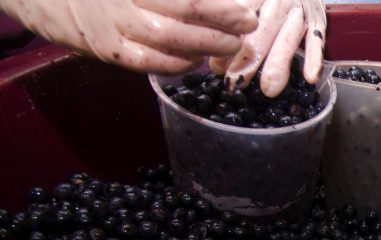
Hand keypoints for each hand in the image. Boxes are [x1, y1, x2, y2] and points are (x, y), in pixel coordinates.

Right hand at [0, 0, 257, 73]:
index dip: (220, 6)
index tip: (246, 9)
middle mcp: (121, 1)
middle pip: (184, 14)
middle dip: (223, 24)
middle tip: (248, 26)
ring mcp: (111, 26)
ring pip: (170, 41)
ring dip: (206, 46)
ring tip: (230, 46)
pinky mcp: (104, 50)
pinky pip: (148, 62)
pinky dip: (176, 64)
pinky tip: (194, 61)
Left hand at [209, 0, 324, 97]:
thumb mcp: (252, 2)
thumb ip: (234, 23)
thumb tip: (215, 63)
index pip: (240, 17)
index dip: (229, 42)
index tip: (217, 68)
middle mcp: (279, 0)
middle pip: (262, 29)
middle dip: (248, 57)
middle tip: (235, 82)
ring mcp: (300, 11)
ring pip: (288, 37)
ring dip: (278, 63)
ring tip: (269, 89)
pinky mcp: (318, 21)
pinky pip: (316, 41)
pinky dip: (314, 59)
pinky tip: (310, 78)